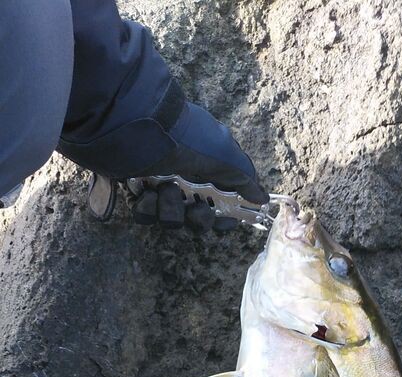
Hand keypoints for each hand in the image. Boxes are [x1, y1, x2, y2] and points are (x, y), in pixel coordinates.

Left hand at [84, 91, 267, 229]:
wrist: (139, 127)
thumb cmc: (187, 139)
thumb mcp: (225, 155)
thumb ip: (244, 179)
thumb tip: (263, 198)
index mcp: (208, 170)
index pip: (221, 203)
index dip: (224, 217)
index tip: (226, 221)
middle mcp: (185, 178)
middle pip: (196, 218)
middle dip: (198, 217)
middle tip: (194, 207)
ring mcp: (159, 184)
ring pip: (171, 219)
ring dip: (171, 209)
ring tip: (165, 189)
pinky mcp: (135, 189)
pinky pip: (145, 214)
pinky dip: (147, 207)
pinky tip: (146, 192)